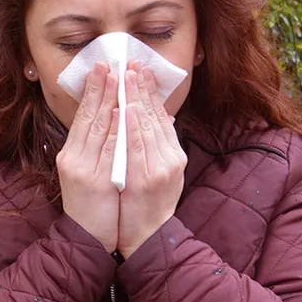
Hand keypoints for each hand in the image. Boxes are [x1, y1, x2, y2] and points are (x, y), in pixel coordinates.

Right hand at [56, 60, 121, 252]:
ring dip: (107, 101)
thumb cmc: (93, 207)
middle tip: (108, 63)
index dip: (93, 91)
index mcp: (72, 154)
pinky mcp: (93, 181)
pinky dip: (113, 129)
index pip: (83, 116)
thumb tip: (114, 121)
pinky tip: (118, 112)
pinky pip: (107, 150)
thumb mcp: (90, 174)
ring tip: (116, 79)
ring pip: (96, 129)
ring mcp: (81, 169)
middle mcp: (73, 157)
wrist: (87, 238)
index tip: (102, 68)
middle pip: (87, 117)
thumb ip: (99, 150)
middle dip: (99, 88)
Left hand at [118, 62, 186, 258]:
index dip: (151, 92)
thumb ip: (163, 146)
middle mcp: (170, 159)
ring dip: (138, 101)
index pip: (161, 117)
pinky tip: (128, 111)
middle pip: (156, 117)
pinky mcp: (145, 179)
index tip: (141, 70)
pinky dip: (133, 128)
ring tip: (129, 79)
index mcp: (173, 154)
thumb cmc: (150, 205)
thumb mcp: (164, 173)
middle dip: (143, 89)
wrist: (147, 237)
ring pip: (147, 128)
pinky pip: (137, 148)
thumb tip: (163, 118)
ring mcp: (159, 169)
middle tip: (134, 64)